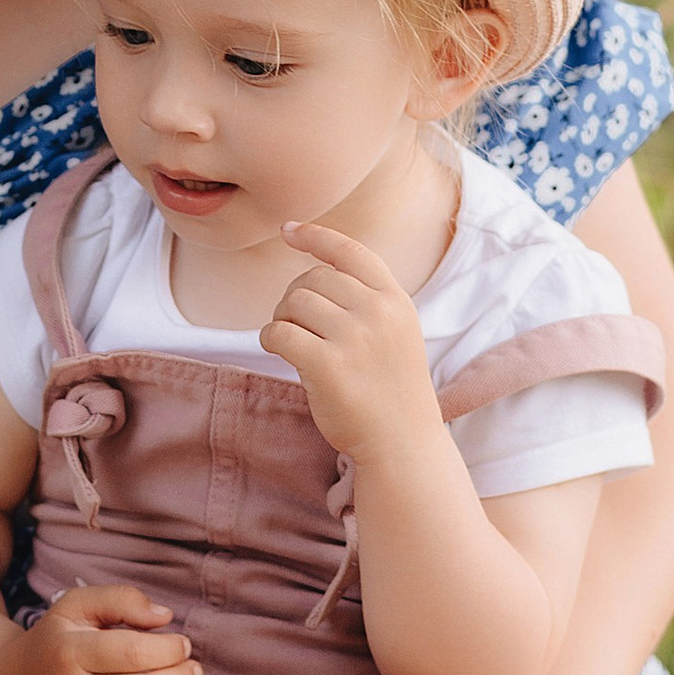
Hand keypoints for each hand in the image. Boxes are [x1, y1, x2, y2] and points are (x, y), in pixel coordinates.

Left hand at [263, 222, 448, 465]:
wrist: (403, 443)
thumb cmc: (390, 389)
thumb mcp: (395, 332)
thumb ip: (366, 300)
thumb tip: (312, 269)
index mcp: (395, 300)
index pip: (350, 251)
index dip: (315, 236)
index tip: (289, 230)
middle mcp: (378, 312)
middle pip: (312, 278)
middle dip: (294, 297)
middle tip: (297, 325)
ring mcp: (355, 338)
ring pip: (293, 302)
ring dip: (282, 318)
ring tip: (292, 340)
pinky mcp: (328, 365)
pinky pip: (279, 332)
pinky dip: (270, 338)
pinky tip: (277, 350)